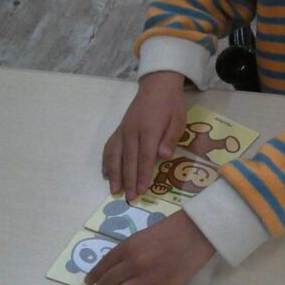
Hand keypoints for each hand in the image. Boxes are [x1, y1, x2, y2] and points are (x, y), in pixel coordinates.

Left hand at [85, 211, 215, 284]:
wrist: (197, 232)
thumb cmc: (172, 229)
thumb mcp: (143, 235)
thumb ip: (130, 250)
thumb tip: (119, 267)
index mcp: (127, 247)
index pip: (103, 266)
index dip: (94, 276)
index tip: (90, 282)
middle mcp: (133, 263)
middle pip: (108, 284)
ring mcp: (147, 277)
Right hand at [103, 71, 185, 199]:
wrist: (157, 86)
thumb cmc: (171, 106)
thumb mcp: (178, 121)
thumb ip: (170, 138)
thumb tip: (163, 156)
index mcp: (150, 130)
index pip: (145, 157)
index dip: (143, 175)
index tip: (142, 190)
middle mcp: (132, 131)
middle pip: (129, 160)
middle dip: (129, 180)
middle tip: (129, 198)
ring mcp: (123, 130)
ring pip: (115, 155)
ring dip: (114, 174)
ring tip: (114, 190)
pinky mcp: (119, 129)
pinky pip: (109, 146)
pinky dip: (106, 161)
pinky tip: (106, 173)